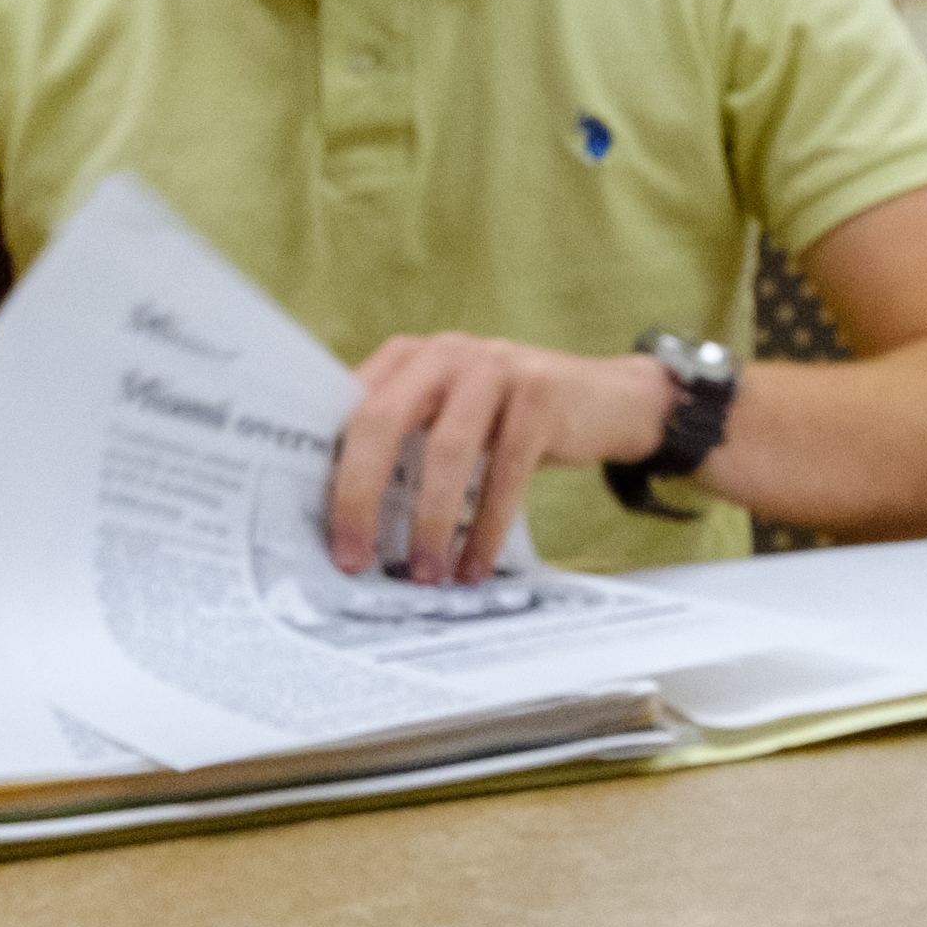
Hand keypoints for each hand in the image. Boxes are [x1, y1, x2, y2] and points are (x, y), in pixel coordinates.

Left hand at [327, 333, 673, 582]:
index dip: (327, 472)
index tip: (320, 532)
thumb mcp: (449, 414)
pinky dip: (486, 527)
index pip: (347, 412)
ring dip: (430, 523)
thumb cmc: (508, 420)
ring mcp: (495, 369)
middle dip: (360, 498)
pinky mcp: (541, 396)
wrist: (606, 398)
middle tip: (354, 559)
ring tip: (424, 573)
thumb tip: (342, 516)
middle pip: (381, 421)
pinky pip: (504, 473)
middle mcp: (444, 353)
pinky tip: (474, 563)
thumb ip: (402, 440)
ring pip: (446, 451)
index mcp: (406, 358)